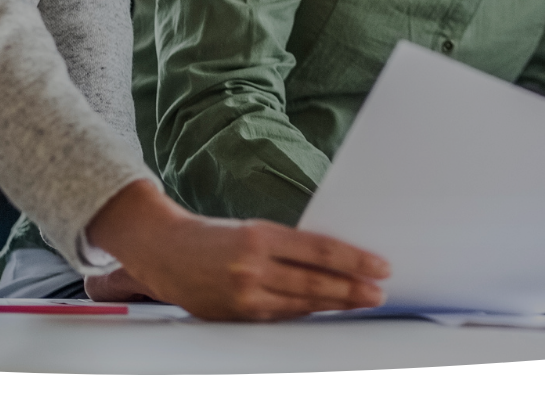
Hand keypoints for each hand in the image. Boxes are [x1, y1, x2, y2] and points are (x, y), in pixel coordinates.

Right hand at [85, 179, 388, 320]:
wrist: (164, 252)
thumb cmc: (214, 236)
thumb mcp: (252, 229)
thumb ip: (288, 246)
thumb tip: (334, 259)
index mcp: (259, 236)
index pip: (319, 250)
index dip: (354, 260)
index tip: (380, 266)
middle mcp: (252, 266)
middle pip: (315, 280)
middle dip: (352, 288)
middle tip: (379, 290)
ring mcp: (244, 294)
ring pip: (301, 302)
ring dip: (336, 303)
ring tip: (362, 301)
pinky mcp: (237, 314)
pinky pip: (281, 316)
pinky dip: (307, 313)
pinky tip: (326, 310)